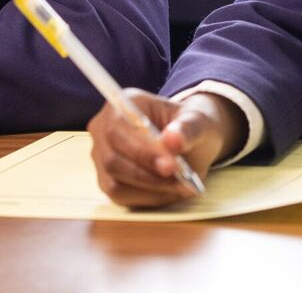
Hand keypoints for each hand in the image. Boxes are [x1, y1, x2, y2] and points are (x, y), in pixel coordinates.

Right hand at [89, 89, 246, 208]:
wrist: (190, 140)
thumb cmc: (190, 126)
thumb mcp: (199, 121)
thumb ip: (188, 128)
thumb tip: (172, 140)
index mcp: (126, 103)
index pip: (118, 128)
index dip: (141, 150)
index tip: (171, 165)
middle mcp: (105, 128)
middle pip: (112, 159)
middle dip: (147, 174)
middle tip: (180, 181)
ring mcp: (102, 156)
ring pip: (114, 182)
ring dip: (150, 188)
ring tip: (181, 186)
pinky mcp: (107, 180)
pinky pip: (120, 196)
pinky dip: (147, 198)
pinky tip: (169, 192)